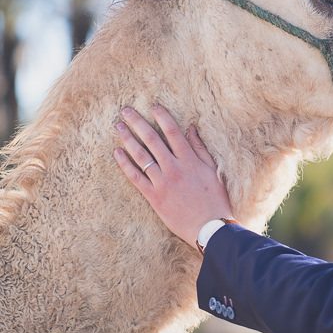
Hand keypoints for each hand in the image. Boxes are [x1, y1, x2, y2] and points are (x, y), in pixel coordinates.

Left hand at [113, 105, 233, 247]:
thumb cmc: (215, 199)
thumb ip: (200, 149)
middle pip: (152, 139)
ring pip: (140, 156)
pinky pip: (135, 177)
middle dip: (137, 123)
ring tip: (118, 127)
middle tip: (125, 110)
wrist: (209, 226)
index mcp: (190, 160)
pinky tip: (117, 153)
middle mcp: (173, 168)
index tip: (152, 106)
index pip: (173, 132)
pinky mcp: (153, 196)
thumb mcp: (212, 170)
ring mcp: (161, 182)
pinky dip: (125, 164)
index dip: (162, 117)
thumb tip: (190, 129)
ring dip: (127, 139)